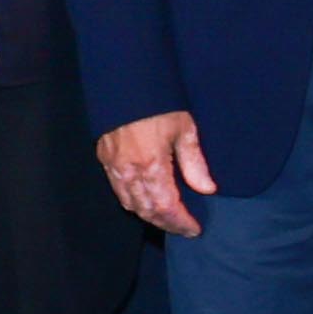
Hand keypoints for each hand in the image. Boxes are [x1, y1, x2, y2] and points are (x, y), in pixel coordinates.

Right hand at [99, 111, 214, 237]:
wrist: (126, 84)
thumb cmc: (159, 104)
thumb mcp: (185, 129)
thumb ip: (195, 163)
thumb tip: (207, 189)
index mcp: (151, 166)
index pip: (167, 207)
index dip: (181, 222)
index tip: (194, 229)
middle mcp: (129, 172)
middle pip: (147, 211)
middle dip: (166, 224)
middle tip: (183, 229)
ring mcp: (114, 167)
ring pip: (131, 204)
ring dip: (150, 216)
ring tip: (168, 219)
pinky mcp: (105, 160)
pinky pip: (119, 191)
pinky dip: (134, 203)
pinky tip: (146, 202)